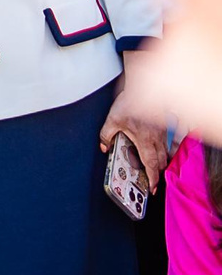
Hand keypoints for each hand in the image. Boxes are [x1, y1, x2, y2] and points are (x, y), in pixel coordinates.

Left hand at [102, 69, 172, 185]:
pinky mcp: (165, 125)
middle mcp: (156, 139)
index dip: (152, 178)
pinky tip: (165, 152)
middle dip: (158, 173)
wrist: (144, 87)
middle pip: (161, 161)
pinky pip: (170, 142)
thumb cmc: (128, 103)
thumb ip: (106, 135)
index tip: (152, 187)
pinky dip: (168, 150)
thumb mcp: (111, 120)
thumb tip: (103, 147)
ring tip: (157, 170)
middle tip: (153, 181)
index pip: (151, 164)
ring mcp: (163, 132)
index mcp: (144, 141)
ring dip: (163, 162)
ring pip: (167, 152)